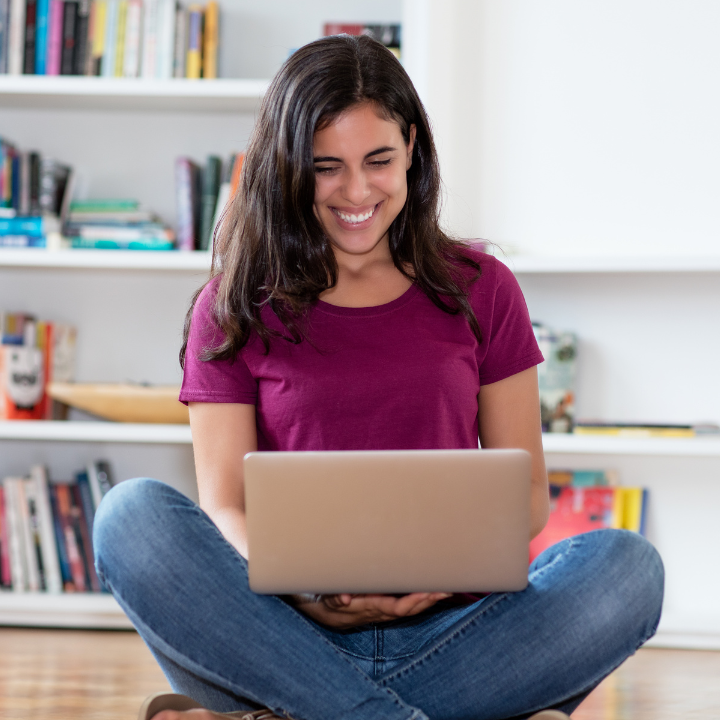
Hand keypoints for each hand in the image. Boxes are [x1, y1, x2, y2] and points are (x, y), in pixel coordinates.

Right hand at [292, 592, 452, 628]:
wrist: (331, 617)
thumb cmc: (333, 603)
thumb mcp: (331, 599)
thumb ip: (337, 598)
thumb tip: (345, 597)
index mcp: (373, 608)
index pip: (398, 607)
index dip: (414, 601)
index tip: (427, 592)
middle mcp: (384, 611)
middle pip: (411, 609)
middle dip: (429, 600)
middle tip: (447, 589)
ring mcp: (388, 610)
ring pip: (413, 608)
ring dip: (430, 600)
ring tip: (449, 589)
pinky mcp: (389, 607)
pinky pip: (410, 605)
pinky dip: (424, 599)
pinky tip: (436, 591)